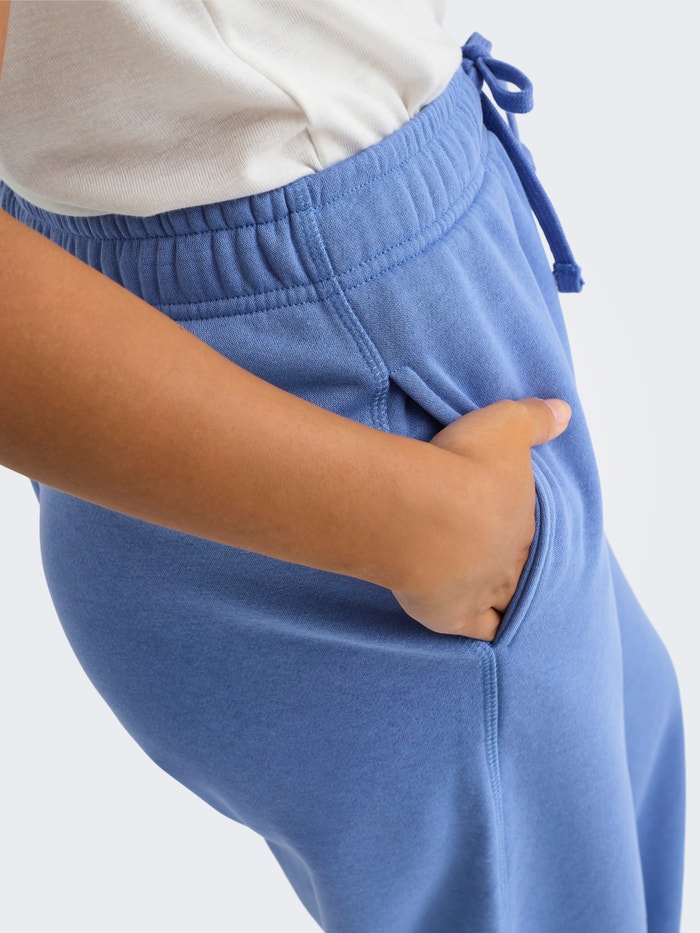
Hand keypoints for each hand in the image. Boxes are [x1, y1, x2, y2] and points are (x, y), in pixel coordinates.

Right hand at [391, 398, 570, 640]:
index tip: (508, 518)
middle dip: (517, 563)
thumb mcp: (505, 426)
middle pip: (523, 567)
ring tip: (498, 594)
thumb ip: (536, 419)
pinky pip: (480, 630)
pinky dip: (485, 629)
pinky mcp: (455, 616)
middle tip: (502, 557)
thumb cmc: (463, 466)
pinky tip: (481, 628)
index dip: (520, 523)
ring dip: (508, 598)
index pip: (530, 526)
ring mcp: (486, 590)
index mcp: (522, 517)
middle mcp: (511, 558)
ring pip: (509, 601)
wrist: (422, 513)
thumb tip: (566, 412)